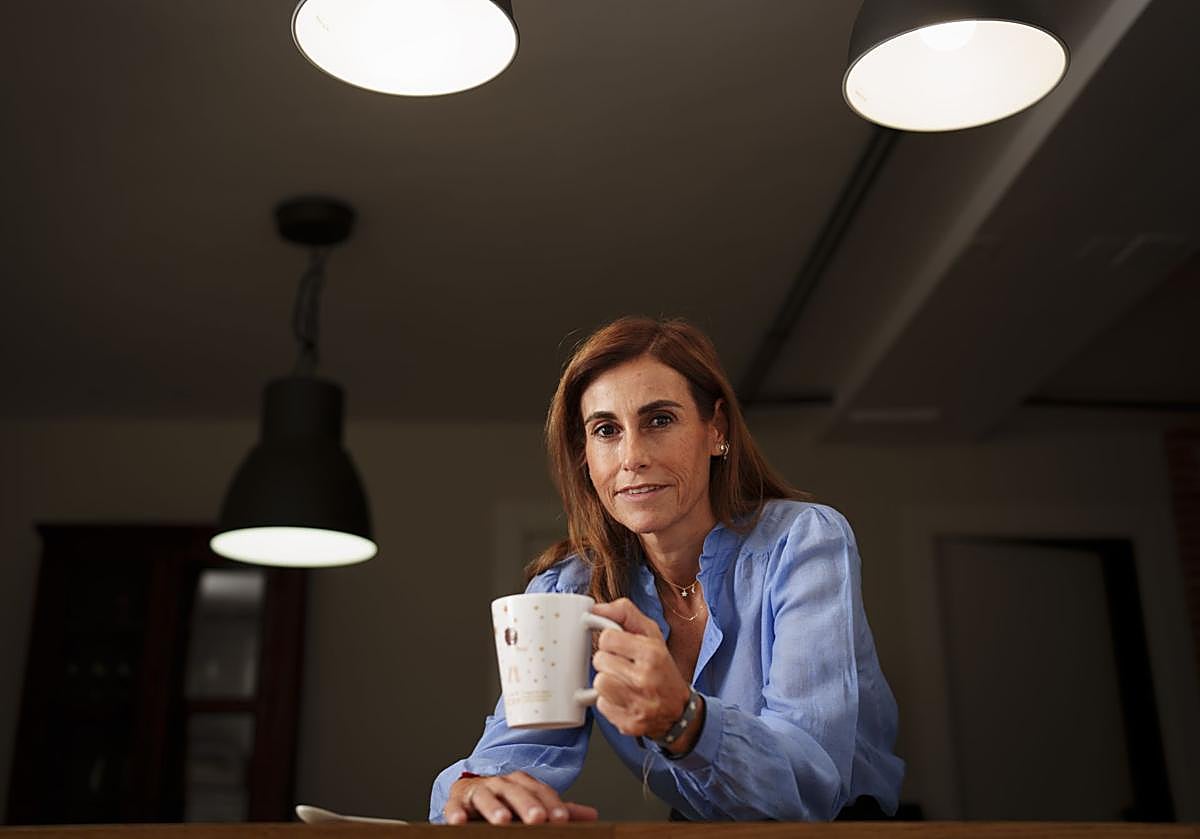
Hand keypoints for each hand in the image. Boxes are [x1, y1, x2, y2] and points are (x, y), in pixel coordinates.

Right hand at [443, 771, 598, 824]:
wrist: (469, 791)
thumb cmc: (504, 800)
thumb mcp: (530, 803)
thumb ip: (556, 809)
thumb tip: (591, 815)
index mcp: (521, 783)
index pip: (540, 791)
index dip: (551, 803)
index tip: (562, 819)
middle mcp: (501, 783)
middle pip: (515, 791)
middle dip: (527, 805)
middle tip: (537, 819)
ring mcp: (478, 790)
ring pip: (486, 796)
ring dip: (494, 808)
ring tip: (503, 820)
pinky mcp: (456, 801)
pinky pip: (454, 806)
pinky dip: (456, 813)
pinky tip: (459, 823)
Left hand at [590, 598, 700, 751]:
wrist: (679, 710)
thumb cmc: (662, 668)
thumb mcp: (652, 635)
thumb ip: (625, 614)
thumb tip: (596, 608)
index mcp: (651, 653)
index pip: (607, 638)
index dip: (611, 641)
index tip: (620, 647)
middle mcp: (645, 678)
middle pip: (599, 660)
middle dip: (609, 662)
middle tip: (624, 666)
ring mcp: (637, 703)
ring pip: (599, 682)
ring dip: (607, 682)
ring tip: (622, 682)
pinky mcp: (628, 723)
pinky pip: (601, 705)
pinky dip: (609, 702)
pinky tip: (624, 698)